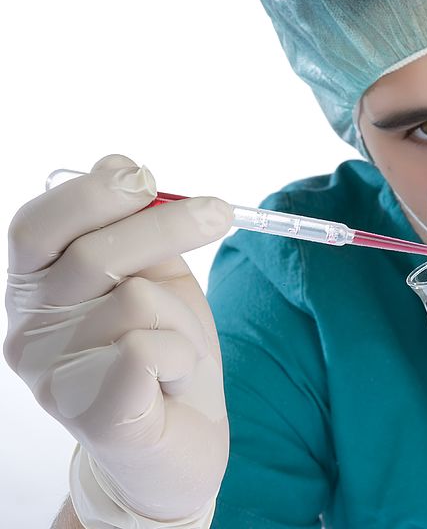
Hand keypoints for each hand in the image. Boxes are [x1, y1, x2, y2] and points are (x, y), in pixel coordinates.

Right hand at [4, 155, 233, 522]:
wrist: (183, 441)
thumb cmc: (166, 352)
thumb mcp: (153, 278)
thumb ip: (133, 228)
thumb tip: (120, 164)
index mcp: (37, 290)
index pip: (38, 225)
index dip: (93, 193)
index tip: (146, 176)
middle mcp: (28, 332)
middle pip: (91, 253)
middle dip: (167, 226)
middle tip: (218, 213)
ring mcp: (53, 380)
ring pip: (135, 300)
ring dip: (182, 317)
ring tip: (178, 349)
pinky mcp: (94, 418)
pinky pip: (148, 350)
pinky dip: (181, 355)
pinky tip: (171, 380)